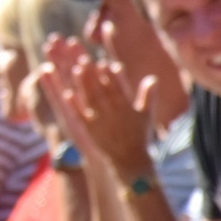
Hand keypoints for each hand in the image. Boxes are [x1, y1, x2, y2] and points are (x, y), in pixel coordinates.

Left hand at [39, 38, 157, 175]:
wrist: (130, 160)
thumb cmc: (139, 135)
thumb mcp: (147, 115)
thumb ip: (149, 96)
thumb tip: (153, 78)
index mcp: (127, 108)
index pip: (118, 89)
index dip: (110, 76)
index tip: (102, 63)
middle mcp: (114, 114)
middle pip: (101, 91)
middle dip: (92, 75)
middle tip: (83, 60)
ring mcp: (101, 123)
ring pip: (90, 101)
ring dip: (82, 85)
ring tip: (75, 70)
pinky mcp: (91, 131)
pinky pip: (81, 116)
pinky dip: (75, 105)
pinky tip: (68, 94)